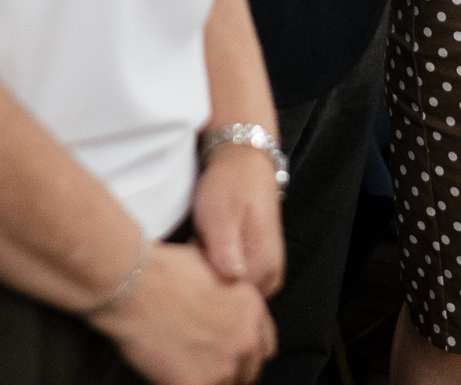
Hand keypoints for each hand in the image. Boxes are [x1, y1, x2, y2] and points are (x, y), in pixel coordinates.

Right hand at [90, 240, 276, 384]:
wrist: (135, 285)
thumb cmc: (164, 270)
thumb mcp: (209, 266)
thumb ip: (226, 287)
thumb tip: (221, 289)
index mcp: (251, 310)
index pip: (264, 343)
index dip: (244, 346)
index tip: (232, 350)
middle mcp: (244, 340)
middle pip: (248, 370)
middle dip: (230, 366)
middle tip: (207, 362)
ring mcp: (222, 366)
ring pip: (226, 384)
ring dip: (211, 378)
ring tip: (188, 367)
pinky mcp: (195, 384)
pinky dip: (186, 382)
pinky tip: (171, 372)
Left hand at [190, 141, 284, 298]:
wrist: (244, 157)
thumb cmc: (231, 183)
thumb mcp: (220, 215)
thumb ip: (225, 252)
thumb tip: (229, 280)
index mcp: (263, 269)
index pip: (225, 304)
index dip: (201, 284)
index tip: (190, 255)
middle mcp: (270, 278)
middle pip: (227, 301)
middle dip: (204, 281)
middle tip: (193, 244)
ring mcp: (265, 272)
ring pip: (226, 291)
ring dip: (208, 274)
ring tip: (199, 240)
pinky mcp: (256, 265)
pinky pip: (230, 280)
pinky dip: (213, 268)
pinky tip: (204, 244)